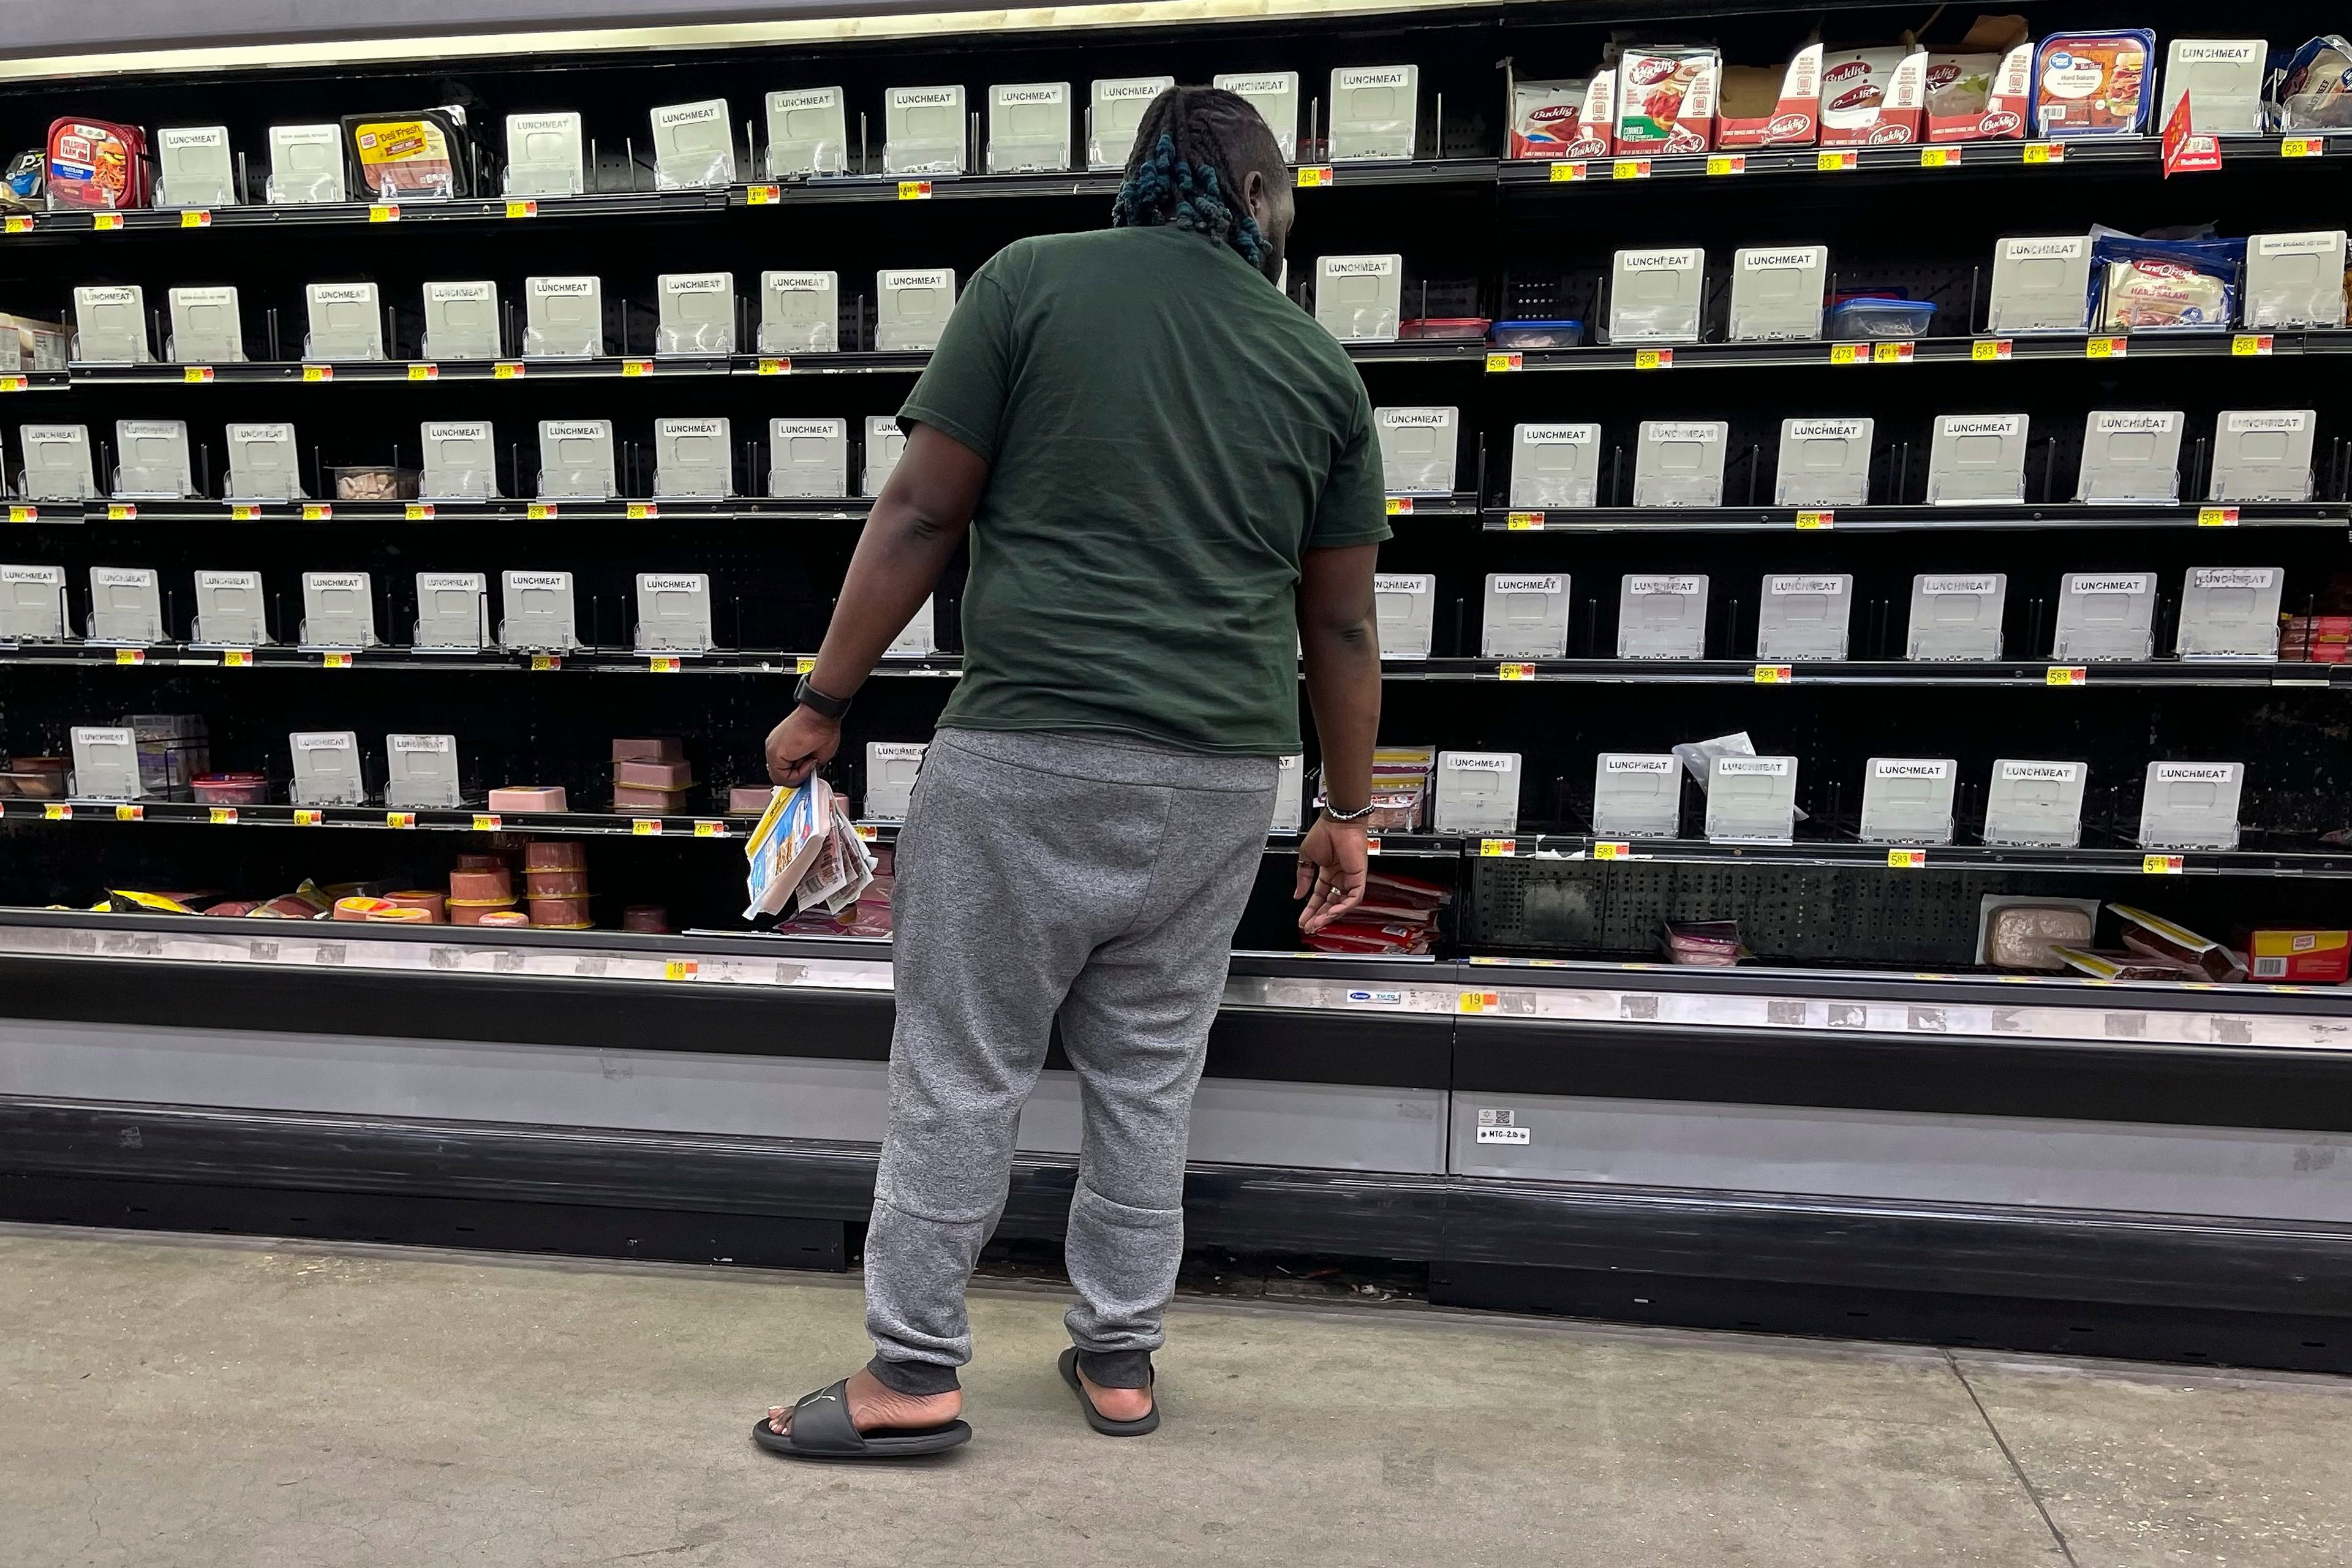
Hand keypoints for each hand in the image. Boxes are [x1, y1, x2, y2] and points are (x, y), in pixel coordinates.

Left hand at [764, 706, 841, 785]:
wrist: (821, 715)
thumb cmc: (822, 727)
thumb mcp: (816, 754)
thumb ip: (807, 766)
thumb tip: (808, 774)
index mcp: (783, 745)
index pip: (784, 769)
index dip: (799, 774)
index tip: (810, 768)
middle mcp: (774, 747)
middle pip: (781, 775)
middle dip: (798, 775)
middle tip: (811, 766)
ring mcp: (773, 749)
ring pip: (780, 778)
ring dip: (799, 775)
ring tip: (810, 761)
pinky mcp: (775, 753)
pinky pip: (782, 777)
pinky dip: (798, 775)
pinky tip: (807, 761)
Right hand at [1295, 815, 1368, 933]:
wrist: (1337, 821)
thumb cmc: (1324, 832)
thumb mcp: (1306, 858)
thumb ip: (1302, 878)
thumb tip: (1298, 894)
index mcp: (1328, 873)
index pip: (1319, 897)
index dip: (1310, 910)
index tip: (1303, 920)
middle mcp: (1340, 878)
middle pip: (1330, 904)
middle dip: (1319, 917)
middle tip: (1310, 926)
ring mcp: (1350, 878)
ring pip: (1342, 904)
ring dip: (1330, 915)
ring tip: (1318, 922)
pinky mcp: (1359, 876)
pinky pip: (1354, 897)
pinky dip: (1344, 906)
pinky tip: (1332, 912)